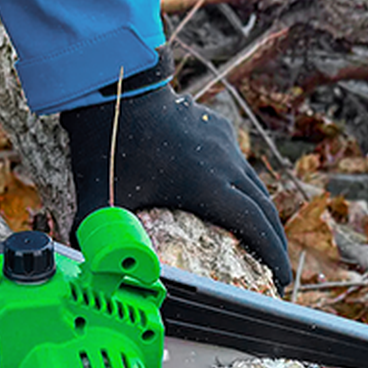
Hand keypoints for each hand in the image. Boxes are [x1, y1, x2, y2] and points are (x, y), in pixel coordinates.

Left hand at [60, 84, 291, 288]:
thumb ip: (94, 235)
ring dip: (263, 216)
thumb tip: (86, 267)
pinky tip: (234, 201)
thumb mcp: (99, 197)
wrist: (117, 87)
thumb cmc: (110, 143)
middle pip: (264, 209)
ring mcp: (224, 144)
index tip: (281, 280)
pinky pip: (239, 165)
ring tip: (262, 241)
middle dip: (276, 243)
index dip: (273, 256)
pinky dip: (245, 189)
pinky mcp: (217, 129)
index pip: (254, 226)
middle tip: (277, 271)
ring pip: (255, 186)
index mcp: (207, 186)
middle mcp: (225, 165)